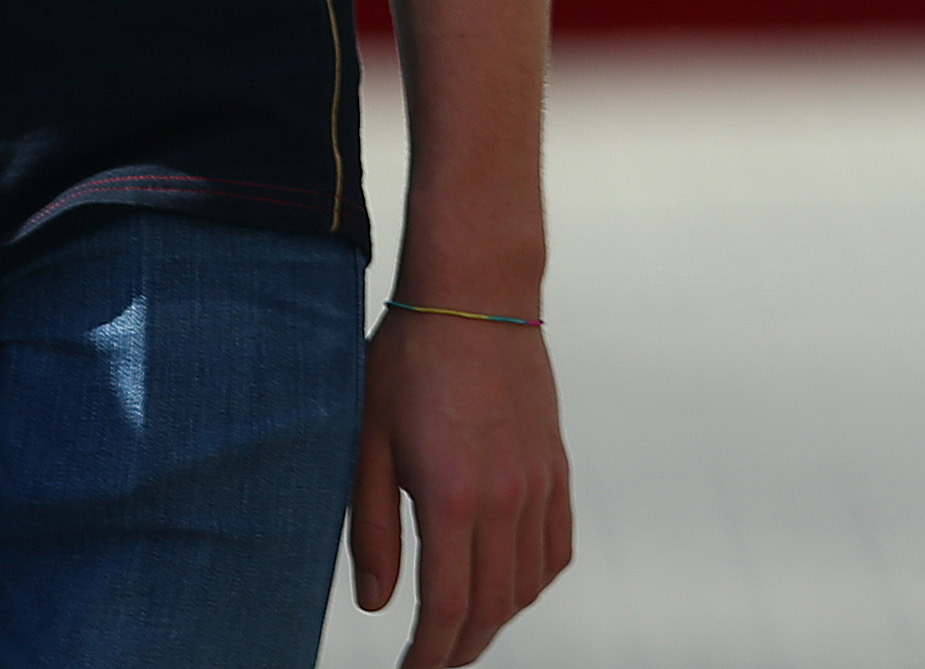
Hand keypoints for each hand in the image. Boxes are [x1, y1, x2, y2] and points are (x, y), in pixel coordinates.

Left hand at [352, 304, 570, 665]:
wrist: (476, 293)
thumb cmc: (408, 361)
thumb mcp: (367, 442)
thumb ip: (372, 529)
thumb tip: (377, 603)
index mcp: (453, 497)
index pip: (448, 609)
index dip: (428, 657)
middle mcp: (507, 498)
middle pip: (492, 608)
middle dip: (461, 650)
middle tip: (431, 665)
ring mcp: (540, 482)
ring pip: (528, 584)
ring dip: (496, 620)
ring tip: (461, 631)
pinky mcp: (556, 464)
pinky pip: (557, 547)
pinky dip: (534, 581)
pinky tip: (508, 585)